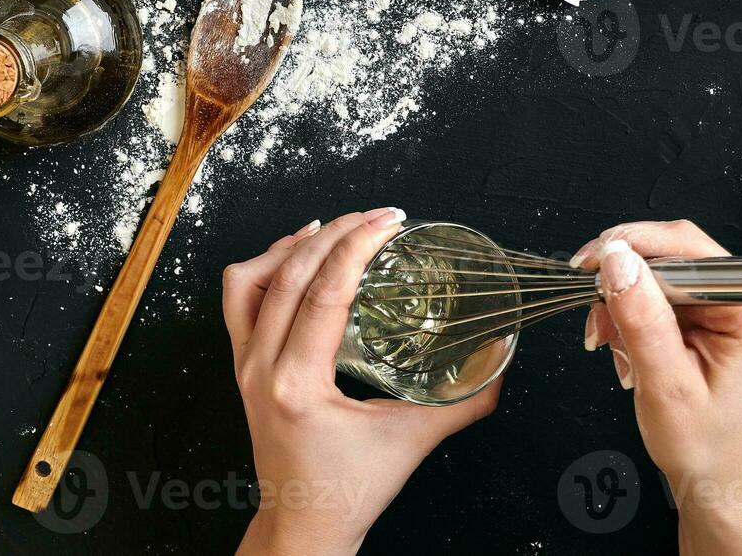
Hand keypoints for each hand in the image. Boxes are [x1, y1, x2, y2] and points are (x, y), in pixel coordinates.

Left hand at [226, 209, 501, 555]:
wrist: (303, 524)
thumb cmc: (349, 491)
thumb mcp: (413, 441)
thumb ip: (465, 400)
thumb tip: (501, 356)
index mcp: (298, 384)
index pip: (325, 291)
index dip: (358, 244)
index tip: (390, 221)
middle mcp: (261, 368)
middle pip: (290, 273)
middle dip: (337, 232)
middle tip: (378, 216)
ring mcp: (244, 365)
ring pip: (251, 279)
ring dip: (294, 244)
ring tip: (334, 226)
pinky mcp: (241, 366)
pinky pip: (240, 299)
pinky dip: (267, 267)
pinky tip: (298, 254)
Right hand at [573, 221, 741, 555]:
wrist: (715, 478)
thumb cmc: (706, 444)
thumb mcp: (666, 383)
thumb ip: (642, 318)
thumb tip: (617, 260)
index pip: (686, 245)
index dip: (633, 247)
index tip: (592, 264)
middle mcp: (739, 296)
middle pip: (666, 253)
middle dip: (623, 283)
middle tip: (597, 314)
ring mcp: (718, 305)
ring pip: (652, 272)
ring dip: (621, 304)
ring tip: (611, 344)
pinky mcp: (700, 316)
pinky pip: (651, 295)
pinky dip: (627, 317)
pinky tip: (624, 348)